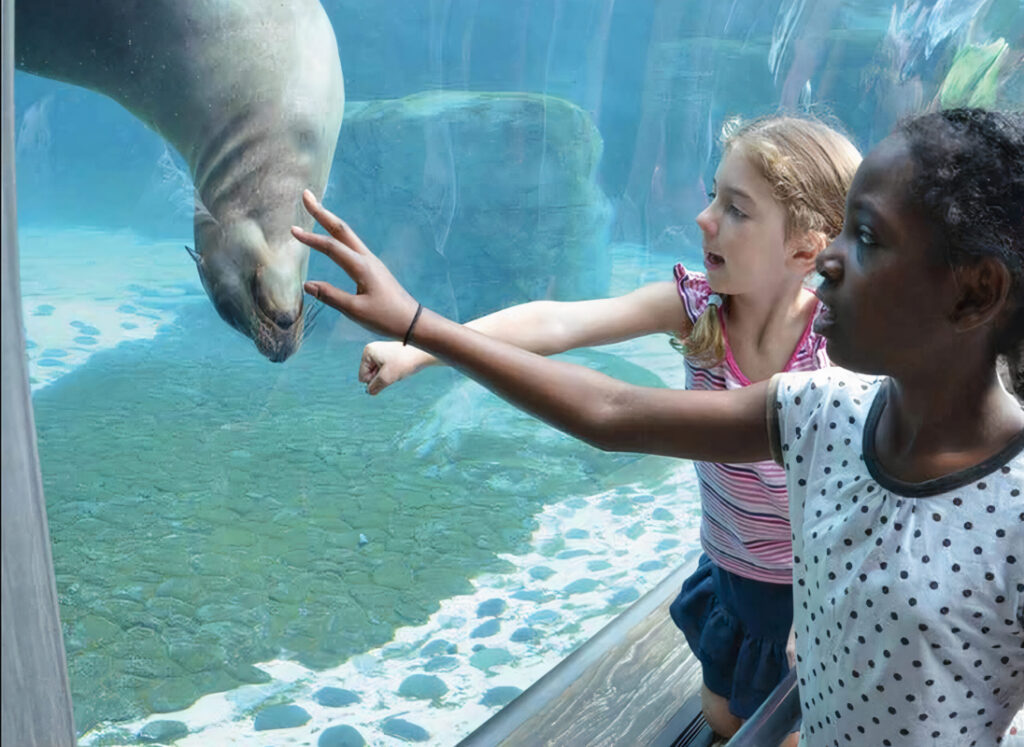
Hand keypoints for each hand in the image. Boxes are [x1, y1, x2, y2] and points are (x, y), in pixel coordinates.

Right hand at [292, 190, 419, 339]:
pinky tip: (333, 236)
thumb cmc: (385, 318)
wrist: (412, 321)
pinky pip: (352, 244)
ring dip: (330, 220)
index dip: (311, 238)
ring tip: (315, 209)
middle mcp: (367, 259)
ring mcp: (371, 261)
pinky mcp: (373, 267)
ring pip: (348, 235)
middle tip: (306, 195)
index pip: (331, 247)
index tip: (292, 230)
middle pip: (341, 230)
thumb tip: (307, 284)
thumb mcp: (355, 311)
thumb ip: (331, 296)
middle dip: (322, 212)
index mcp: (362, 267)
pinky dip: (338, 234)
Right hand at [359, 340, 430, 394]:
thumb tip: (369, 392)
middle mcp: (373, 351)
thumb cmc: (404, 361)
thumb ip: (375, 386)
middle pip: (370, 375)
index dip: (374, 381)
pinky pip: (387, 371)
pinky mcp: (390, 356)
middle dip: (381, 378)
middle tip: (393, 371)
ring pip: (379, 374)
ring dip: (388, 376)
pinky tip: (401, 368)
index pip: (363, 376)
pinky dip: (393, 373)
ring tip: (398, 369)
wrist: (423, 352)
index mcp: (368, 352)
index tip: (386, 374)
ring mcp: (382, 353)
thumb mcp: (386, 377)